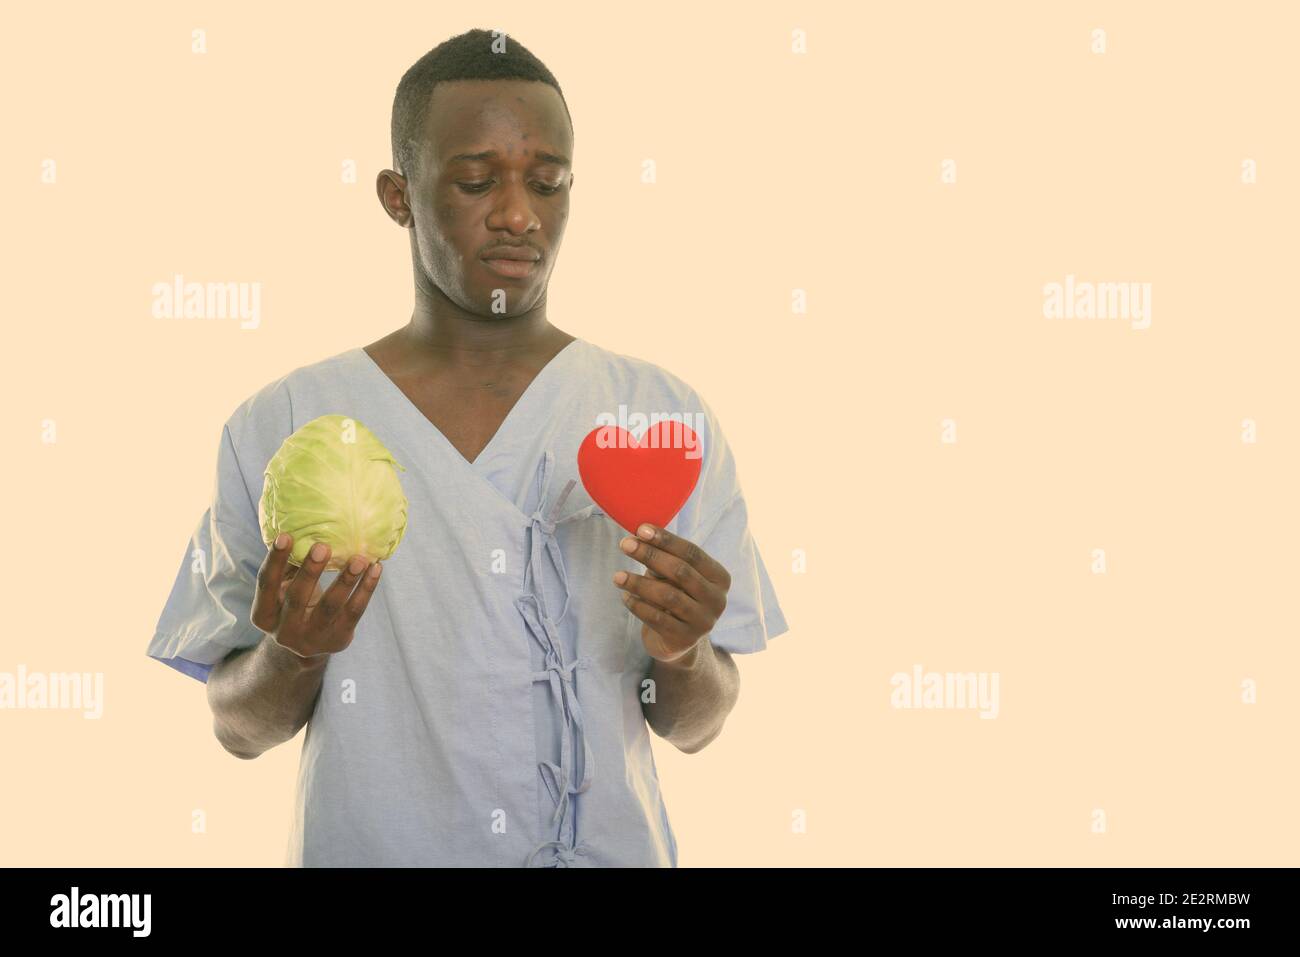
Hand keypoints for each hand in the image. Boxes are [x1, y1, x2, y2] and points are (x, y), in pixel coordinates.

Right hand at [251, 534, 381, 661]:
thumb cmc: (295, 604)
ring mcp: (311, 639)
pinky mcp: (338, 639)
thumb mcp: (285, 590)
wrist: (310, 644)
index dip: (275, 561)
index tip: (285, 536)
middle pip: (297, 597)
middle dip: (310, 571)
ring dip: (346, 580)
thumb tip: (302, 528)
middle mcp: (284, 632)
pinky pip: (355, 611)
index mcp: (263, 616)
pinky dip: (366, 588)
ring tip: (360, 559)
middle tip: (323, 546)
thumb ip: (289, 566)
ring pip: (331, 605)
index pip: (266, 585)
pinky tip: (375, 569)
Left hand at [612, 523, 730, 662]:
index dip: (666, 540)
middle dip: (650, 555)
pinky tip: (625, 596)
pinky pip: (657, 618)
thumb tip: (639, 536)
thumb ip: (665, 557)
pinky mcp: (685, 639)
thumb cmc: (676, 597)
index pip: (692, 553)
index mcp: (719, 578)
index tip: (641, 529)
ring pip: (667, 596)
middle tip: (625, 544)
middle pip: (681, 571)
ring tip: (617, 576)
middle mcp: (716, 600)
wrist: (679, 641)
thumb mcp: (676, 576)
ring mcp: (703, 622)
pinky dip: (638, 605)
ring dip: (639, 583)